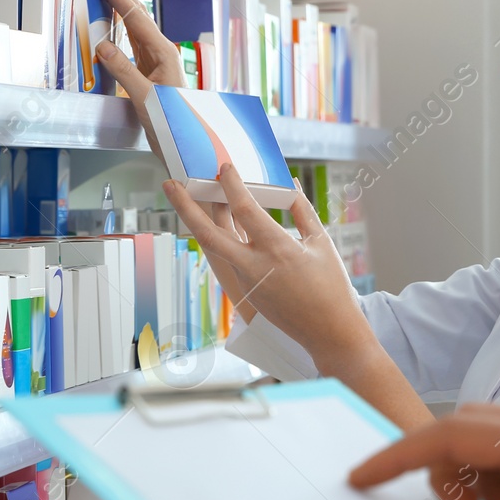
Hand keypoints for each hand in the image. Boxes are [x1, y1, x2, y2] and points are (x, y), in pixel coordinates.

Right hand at [92, 0, 182, 131]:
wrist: (187, 143)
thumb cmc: (174, 122)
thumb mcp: (145, 97)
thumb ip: (124, 70)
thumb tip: (102, 46)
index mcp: (163, 52)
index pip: (135, 16)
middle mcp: (160, 52)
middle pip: (136, 13)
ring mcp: (155, 60)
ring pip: (133, 24)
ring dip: (118, 4)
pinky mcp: (148, 70)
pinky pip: (131, 41)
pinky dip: (119, 26)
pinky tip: (112, 21)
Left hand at [163, 163, 373, 371]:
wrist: (328, 331)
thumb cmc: (331, 286)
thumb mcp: (321, 242)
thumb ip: (302, 211)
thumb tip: (288, 184)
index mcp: (278, 250)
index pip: (245, 210)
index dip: (232, 185)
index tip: (225, 167)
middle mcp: (254, 266)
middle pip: (208, 234)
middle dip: (184, 207)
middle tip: (169, 184)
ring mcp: (246, 281)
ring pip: (216, 244)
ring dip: (206, 218)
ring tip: (200, 194)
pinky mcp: (246, 291)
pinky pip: (230, 256)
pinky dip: (225, 234)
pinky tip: (228, 219)